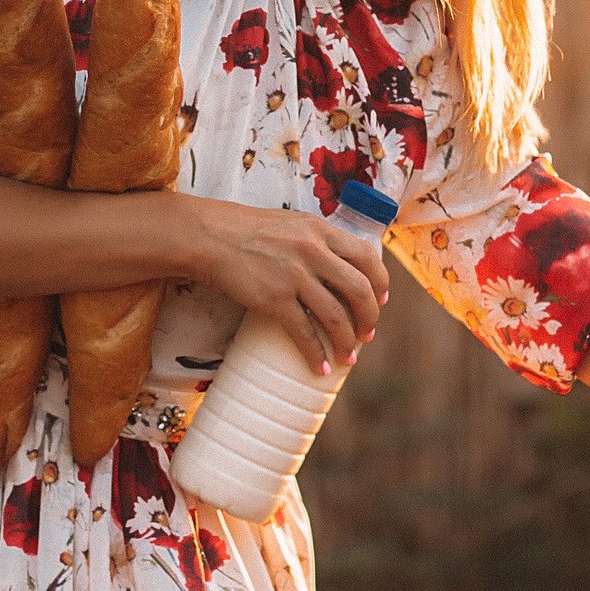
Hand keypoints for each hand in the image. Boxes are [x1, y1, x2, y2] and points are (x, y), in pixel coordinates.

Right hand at [184, 197, 389, 373]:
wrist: (208, 236)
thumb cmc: (244, 230)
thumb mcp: (289, 223)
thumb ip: (314, 239)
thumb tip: (334, 262)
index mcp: (320, 230)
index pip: (367, 256)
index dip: (381, 282)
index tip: (382, 300)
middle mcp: (313, 251)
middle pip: (359, 290)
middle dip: (369, 318)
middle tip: (367, 334)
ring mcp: (295, 275)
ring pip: (336, 316)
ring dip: (347, 342)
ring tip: (347, 357)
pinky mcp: (274, 298)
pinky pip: (304, 332)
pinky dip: (315, 354)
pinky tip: (319, 367)